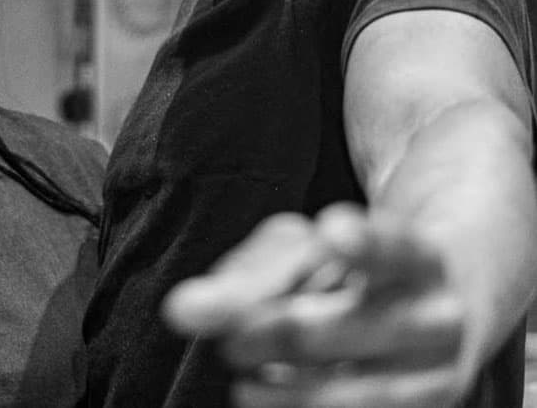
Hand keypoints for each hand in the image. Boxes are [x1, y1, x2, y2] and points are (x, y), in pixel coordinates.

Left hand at [162, 204, 467, 406]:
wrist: (439, 314)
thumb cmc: (348, 273)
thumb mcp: (305, 253)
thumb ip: (246, 276)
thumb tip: (183, 310)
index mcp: (418, 256)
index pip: (392, 245)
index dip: (364, 242)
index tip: (333, 232)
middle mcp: (439, 318)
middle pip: (350, 323)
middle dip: (282, 331)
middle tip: (232, 341)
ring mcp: (439, 378)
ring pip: (356, 392)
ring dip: (287, 389)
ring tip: (242, 383)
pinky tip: (265, 398)